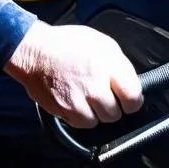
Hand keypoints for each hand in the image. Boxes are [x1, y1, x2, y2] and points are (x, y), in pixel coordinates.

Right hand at [5, 22, 143, 128]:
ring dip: (97, 113)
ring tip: (89, 96)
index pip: (133, 98)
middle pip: (116, 114)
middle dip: (113, 105)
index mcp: (108, 66)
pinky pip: (82, 124)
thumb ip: (119, 66)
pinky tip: (77, 100)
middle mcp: (95, 87)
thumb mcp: (103, 43)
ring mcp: (79, 102)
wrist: (35, 51)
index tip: (128, 97)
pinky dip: (82, 116)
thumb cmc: (68, 44)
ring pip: (99, 121)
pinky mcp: (65, 112)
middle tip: (104, 93)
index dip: (133, 100)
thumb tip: (130, 84)